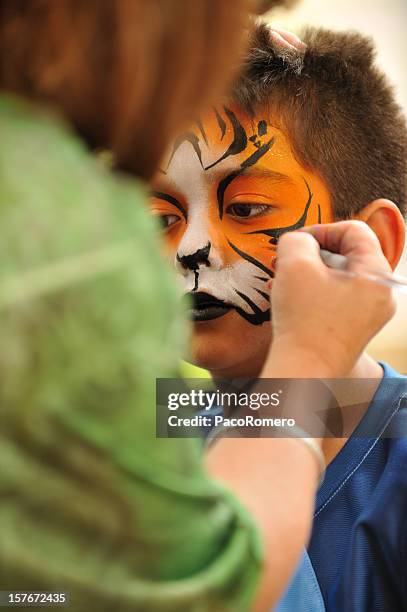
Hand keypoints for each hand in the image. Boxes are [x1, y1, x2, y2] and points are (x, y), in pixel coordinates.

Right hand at [265, 221, 396, 376]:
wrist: (303, 373)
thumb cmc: (303, 322)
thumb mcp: (294, 265)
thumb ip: (296, 239)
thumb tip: (299, 242)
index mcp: (377, 275)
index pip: (354, 231)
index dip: (321, 229)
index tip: (296, 242)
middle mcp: (381, 295)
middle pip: (347, 254)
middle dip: (311, 253)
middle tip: (284, 260)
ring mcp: (369, 314)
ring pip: (338, 277)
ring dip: (307, 272)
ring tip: (279, 278)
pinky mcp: (353, 329)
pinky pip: (334, 298)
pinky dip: (311, 292)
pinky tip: (285, 297)